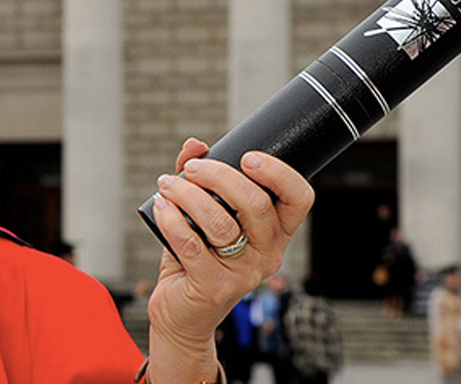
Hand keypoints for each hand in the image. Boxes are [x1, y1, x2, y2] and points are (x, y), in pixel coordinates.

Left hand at [146, 138, 314, 379]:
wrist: (183, 315)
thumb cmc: (197, 260)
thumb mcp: (204, 218)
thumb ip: (202, 180)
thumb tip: (194, 145)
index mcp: (277, 235)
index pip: (299, 199)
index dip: (278, 173)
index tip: (247, 157)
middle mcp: (268, 255)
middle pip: (255, 203)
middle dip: (218, 176)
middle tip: (191, 170)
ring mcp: (243, 274)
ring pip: (219, 222)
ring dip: (188, 195)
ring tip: (168, 186)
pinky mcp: (213, 287)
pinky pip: (190, 243)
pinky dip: (171, 218)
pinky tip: (160, 207)